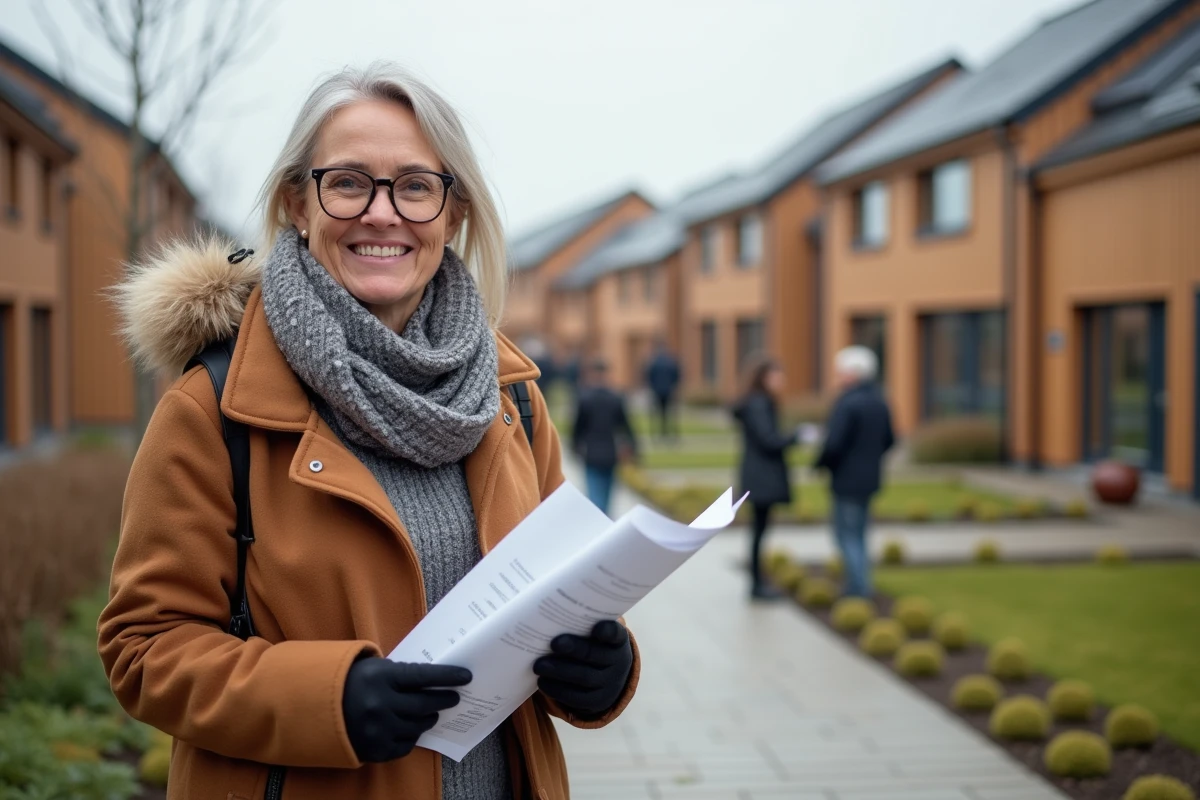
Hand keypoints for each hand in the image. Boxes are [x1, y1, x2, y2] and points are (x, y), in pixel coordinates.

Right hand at [341, 658, 470, 762]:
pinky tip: (410, 728)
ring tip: (430, 713)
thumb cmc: (350, 682)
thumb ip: (401, 673)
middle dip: (444, 700)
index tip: (466, 677)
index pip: (423, 675)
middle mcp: (380, 703)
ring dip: (428, 718)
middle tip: (453, 698)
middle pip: (425, 703)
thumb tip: (435, 678)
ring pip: (418, 726)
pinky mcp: (374, 749)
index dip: (447, 677)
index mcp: (381, 677)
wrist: (316, 708)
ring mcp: (378, 729)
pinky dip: (410, 736)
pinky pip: (405, 746)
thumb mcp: (373, 667)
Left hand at [533, 620, 631, 717]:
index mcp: (618, 641)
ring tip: (539, 665)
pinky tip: (542, 682)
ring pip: (584, 678)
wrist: (608, 677)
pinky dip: (557, 690)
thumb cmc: (592, 645)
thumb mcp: (594, 635)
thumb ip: (580, 626)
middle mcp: (617, 663)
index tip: (596, 627)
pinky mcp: (597, 701)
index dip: (607, 631)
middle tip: (553, 643)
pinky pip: (577, 698)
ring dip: (559, 671)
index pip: (615, 634)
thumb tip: (545, 618)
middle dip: (574, 649)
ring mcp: (609, 684)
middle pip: (595, 655)